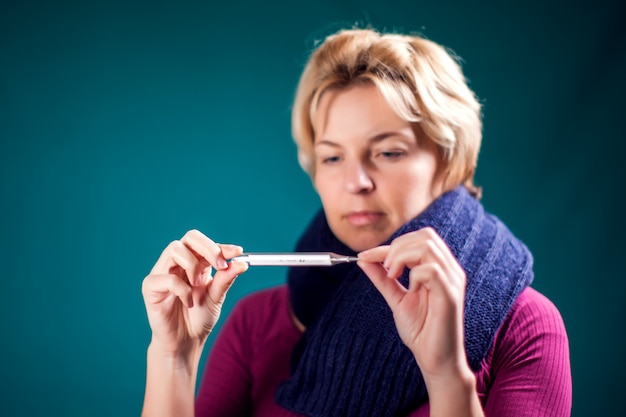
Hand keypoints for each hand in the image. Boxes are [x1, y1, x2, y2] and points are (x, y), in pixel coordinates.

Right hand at [141, 229, 247, 357]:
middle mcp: (178, 263)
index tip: (237, 252)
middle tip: (220, 265)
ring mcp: (162, 272)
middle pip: (189, 238)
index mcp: (195, 262)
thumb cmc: (199, 319)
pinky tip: (188, 302)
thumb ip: (226, 279)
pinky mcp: (150, 286)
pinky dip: (182, 289)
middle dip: (208, 248)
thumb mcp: (216, 297)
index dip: (221, 246)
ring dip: (192, 265)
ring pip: (174, 249)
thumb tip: (242, 262)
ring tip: (198, 286)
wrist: (185, 342)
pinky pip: (166, 278)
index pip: (206, 244)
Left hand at [357, 227, 467, 378]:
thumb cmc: (420, 329)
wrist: (434, 358)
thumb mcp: (396, 298)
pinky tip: (411, 290)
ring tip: (393, 276)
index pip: (418, 239)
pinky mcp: (450, 295)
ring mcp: (452, 280)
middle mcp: (450, 270)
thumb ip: (382, 278)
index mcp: (439, 268)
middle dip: (397, 247)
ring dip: (402, 257)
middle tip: (386, 269)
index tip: (365, 256)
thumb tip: (364, 259)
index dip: (389, 244)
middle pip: (425, 236)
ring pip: (427, 247)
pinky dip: (414, 275)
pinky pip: (431, 270)